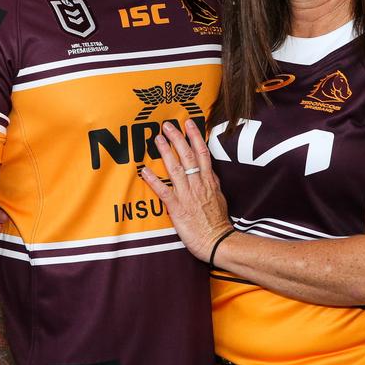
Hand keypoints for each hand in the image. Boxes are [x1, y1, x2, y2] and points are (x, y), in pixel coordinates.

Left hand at [140, 120, 233, 261]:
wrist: (218, 241)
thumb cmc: (218, 222)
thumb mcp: (220, 198)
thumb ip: (213, 183)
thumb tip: (209, 172)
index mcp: (209, 181)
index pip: (202, 153)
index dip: (194, 137)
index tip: (188, 124)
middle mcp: (198, 184)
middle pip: (188, 156)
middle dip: (177, 138)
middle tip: (168, 125)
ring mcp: (188, 195)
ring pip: (176, 168)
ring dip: (166, 152)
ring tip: (157, 139)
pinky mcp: (178, 208)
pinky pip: (164, 191)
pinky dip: (154, 180)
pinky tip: (144, 170)